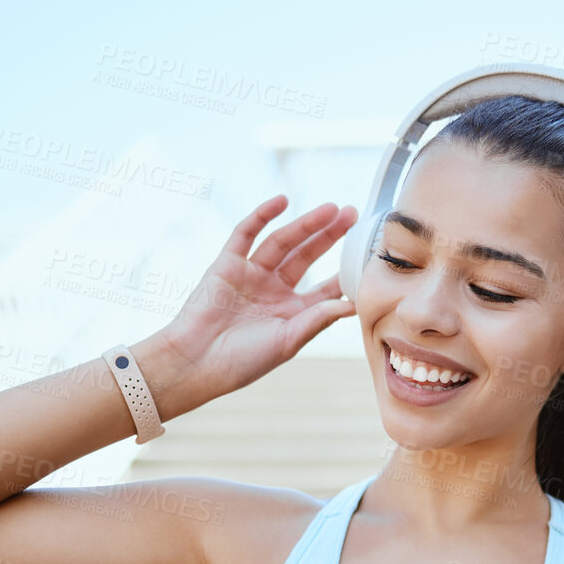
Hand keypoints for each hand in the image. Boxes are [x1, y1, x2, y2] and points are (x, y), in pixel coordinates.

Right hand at [156, 195, 357, 401]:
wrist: (196, 361)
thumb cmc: (242, 361)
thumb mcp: (287, 341)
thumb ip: (318, 318)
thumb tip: (352, 304)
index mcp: (292, 312)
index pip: (325, 287)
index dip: (345, 271)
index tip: (367, 255)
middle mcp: (274, 290)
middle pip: (307, 256)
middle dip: (330, 235)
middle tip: (353, 214)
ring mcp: (250, 274)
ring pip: (283, 242)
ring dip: (306, 224)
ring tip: (331, 208)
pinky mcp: (227, 264)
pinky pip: (246, 234)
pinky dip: (262, 216)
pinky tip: (282, 201)